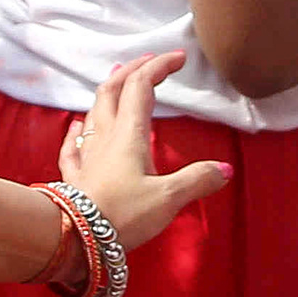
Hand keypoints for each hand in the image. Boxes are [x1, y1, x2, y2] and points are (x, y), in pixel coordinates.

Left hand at [55, 51, 231, 258]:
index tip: (179, 57)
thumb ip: (197, 180)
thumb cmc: (121, 215)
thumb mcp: (167, 198)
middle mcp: (105, 137)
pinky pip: (73, 146)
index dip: (159, 67)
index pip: (142, 87)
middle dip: (131, 70)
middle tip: (149, 61)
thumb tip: (224, 170)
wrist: (75, 239)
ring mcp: (86, 156)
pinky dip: (79, 131)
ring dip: (108, 92)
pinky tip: (78, 126)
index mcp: (129, 134)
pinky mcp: (74, 177)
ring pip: (94, 112)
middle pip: (113, 90)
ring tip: (118, 83)